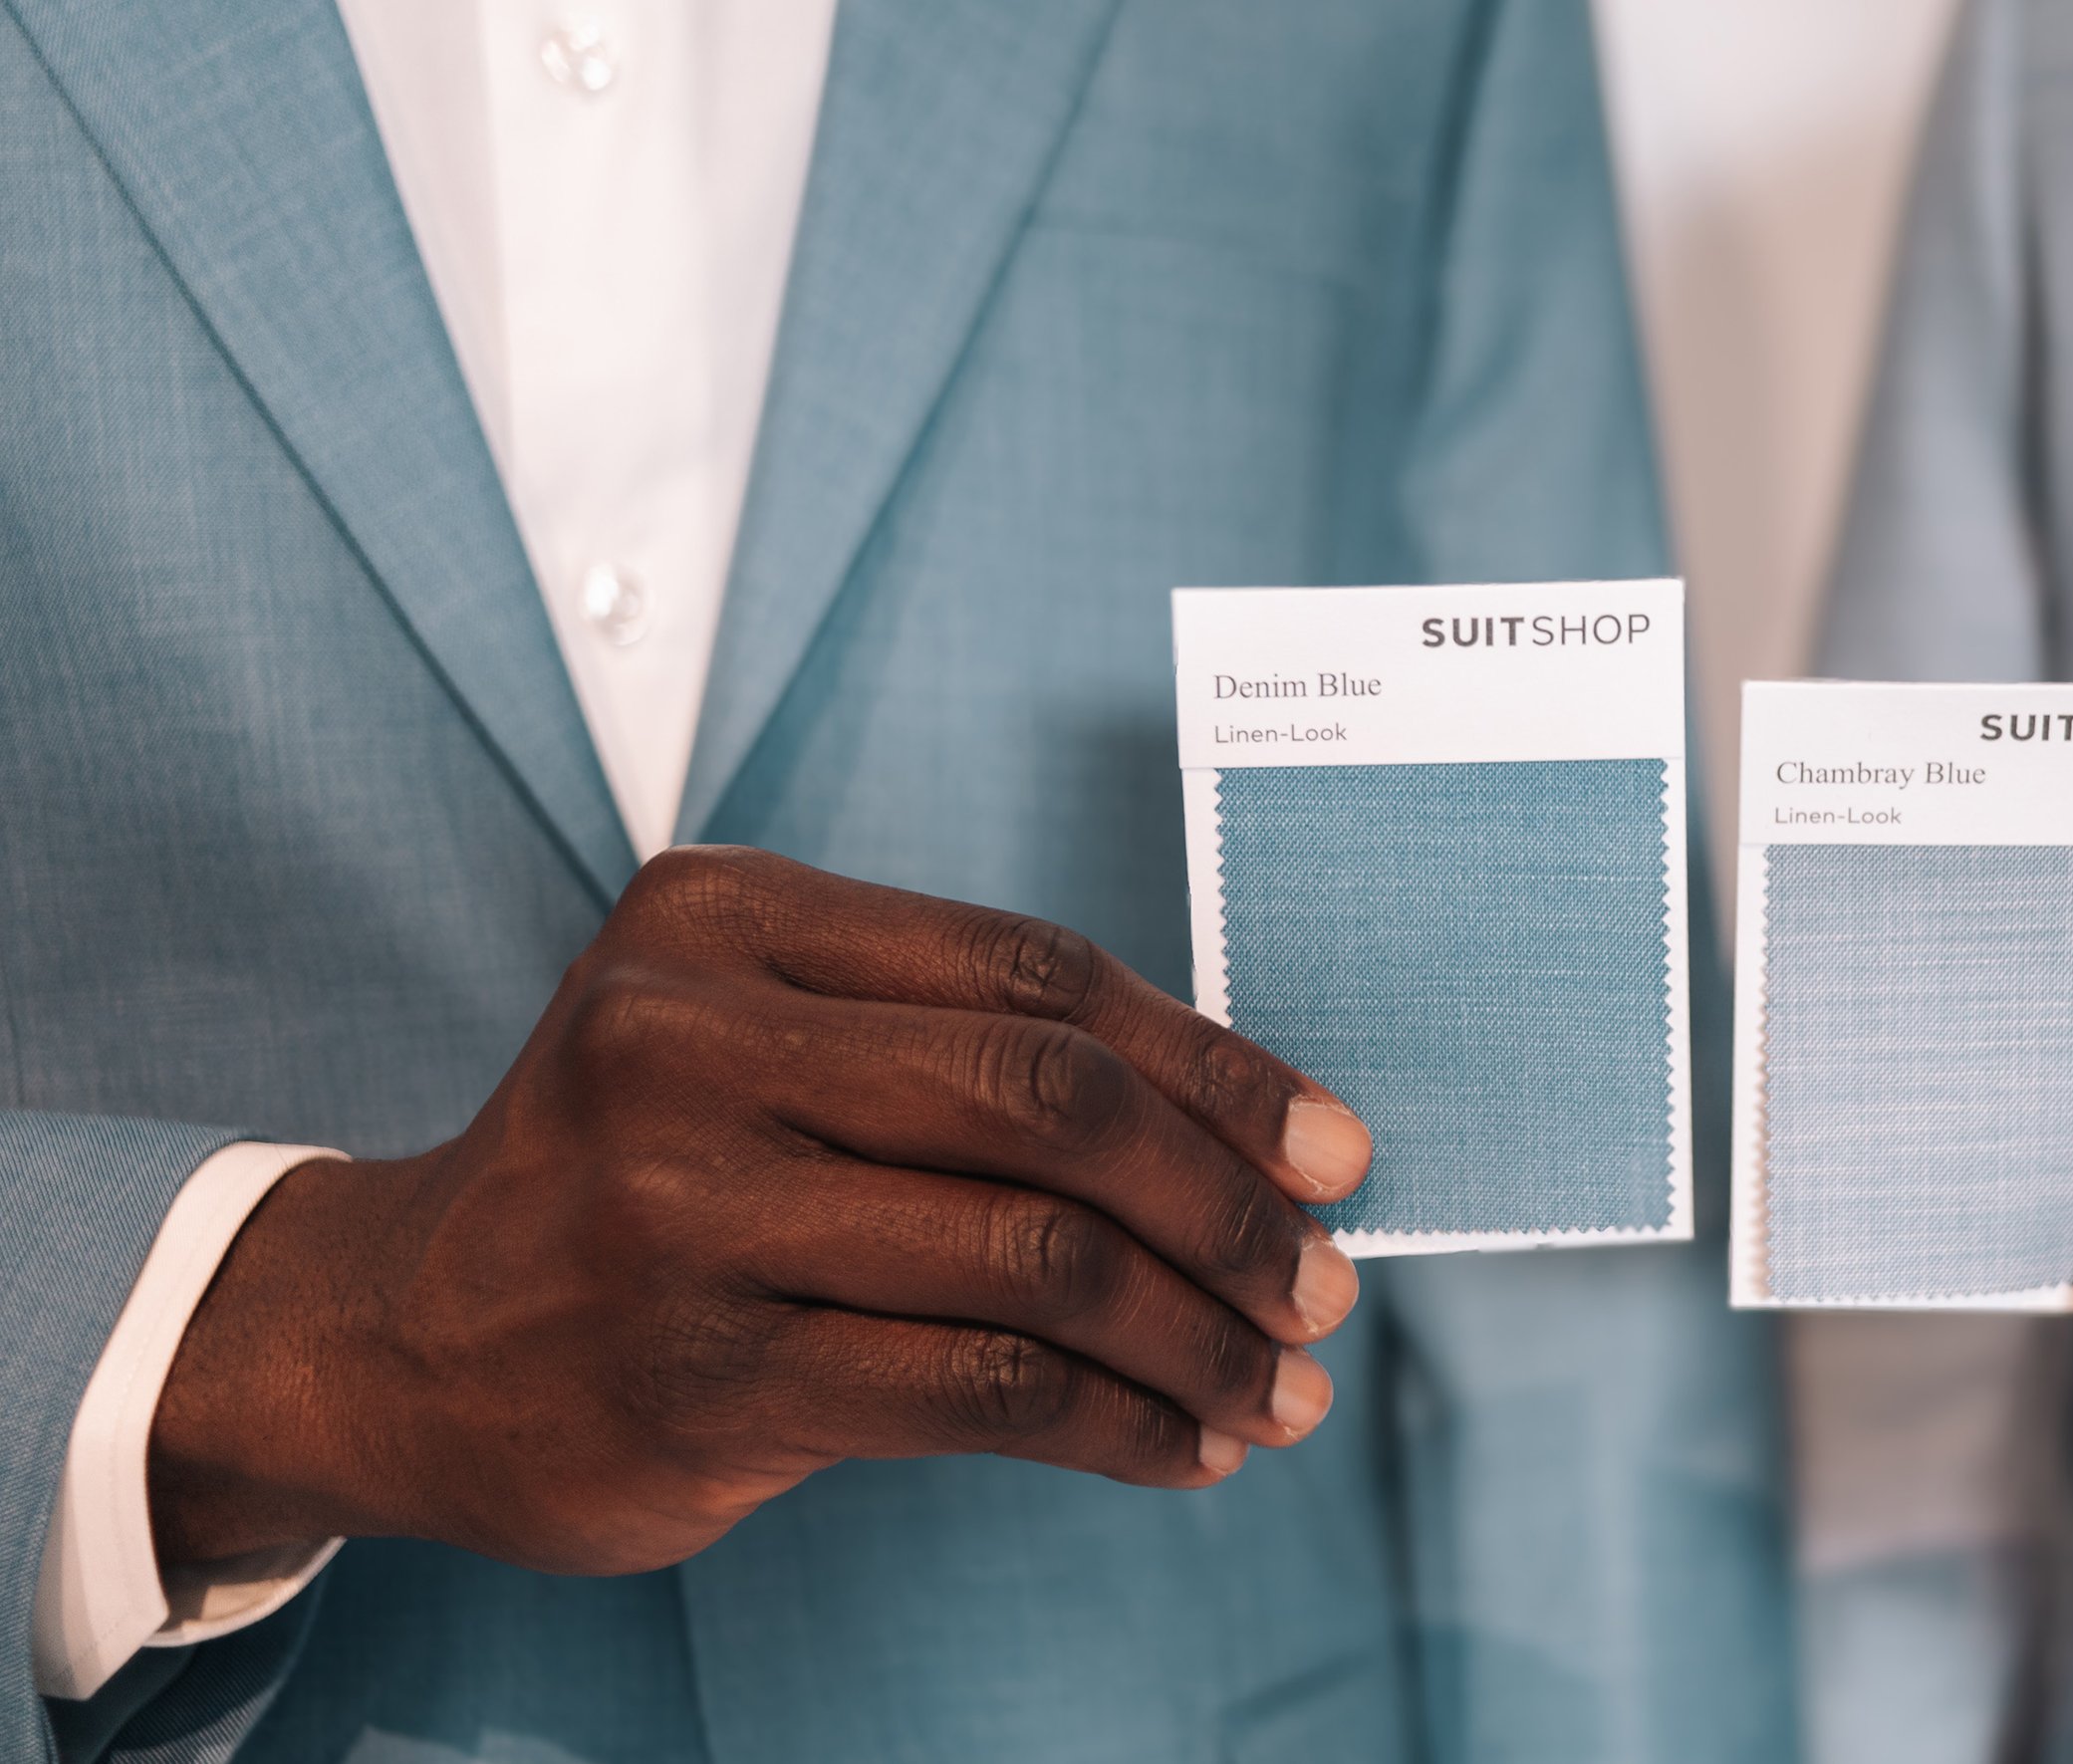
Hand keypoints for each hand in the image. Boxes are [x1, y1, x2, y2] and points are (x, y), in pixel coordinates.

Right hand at [149, 846, 1374, 1575]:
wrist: (399, 1338)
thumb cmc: (645, 1176)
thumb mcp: (761, 1043)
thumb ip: (959, 1050)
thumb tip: (1251, 1135)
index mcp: (728, 918)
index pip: (1039, 974)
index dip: (1214, 1064)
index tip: (1331, 1148)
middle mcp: (688, 1040)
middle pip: (1052, 1104)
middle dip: (1226, 1202)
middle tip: (1324, 1280)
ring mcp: (682, 1210)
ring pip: (1035, 1260)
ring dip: (1197, 1334)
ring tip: (1282, 1384)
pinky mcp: (698, 1374)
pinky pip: (980, 1392)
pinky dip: (1119, 1425)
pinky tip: (1184, 1446)